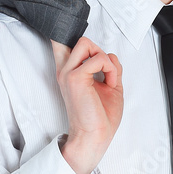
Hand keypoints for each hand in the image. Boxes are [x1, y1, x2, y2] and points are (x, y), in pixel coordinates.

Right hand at [50, 37, 122, 173]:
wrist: (96, 137)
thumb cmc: (100, 117)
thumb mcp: (110, 87)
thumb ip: (110, 68)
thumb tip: (111, 55)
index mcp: (70, 73)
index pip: (61, 43)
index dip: (73, 36)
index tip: (89, 49)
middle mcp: (65, 71)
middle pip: (80, 40)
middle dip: (98, 51)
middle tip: (105, 72)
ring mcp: (68, 74)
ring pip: (86, 43)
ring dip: (103, 58)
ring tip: (108, 78)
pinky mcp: (76, 78)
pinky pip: (99, 59)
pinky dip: (110, 69)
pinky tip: (110, 83)